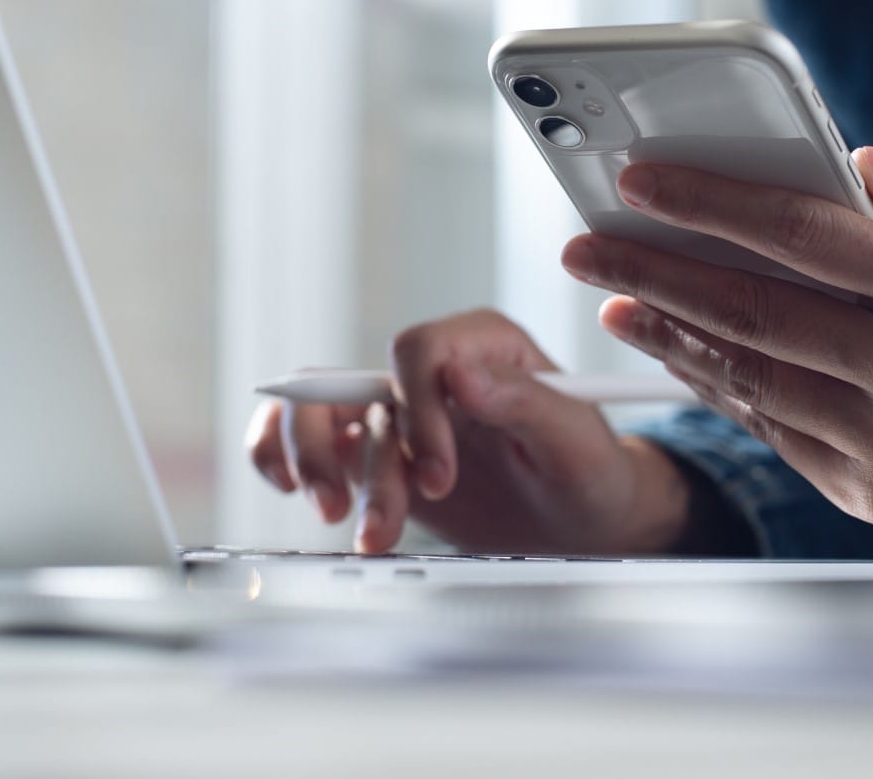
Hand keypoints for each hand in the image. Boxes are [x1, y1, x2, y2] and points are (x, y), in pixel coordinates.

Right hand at [245, 310, 692, 553]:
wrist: (583, 521)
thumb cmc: (588, 471)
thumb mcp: (574, 439)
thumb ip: (524, 401)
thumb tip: (461, 376)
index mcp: (484, 345)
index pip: (420, 351)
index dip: (417, 412)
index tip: (438, 476)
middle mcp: (434, 371)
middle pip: (350, 381)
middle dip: (342, 449)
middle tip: (362, 513)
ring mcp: (400, 412)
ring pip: (321, 416)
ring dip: (318, 469)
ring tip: (351, 527)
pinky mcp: (377, 453)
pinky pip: (310, 439)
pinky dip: (284, 461)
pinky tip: (297, 493)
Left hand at [559, 144, 872, 546]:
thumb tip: (864, 158)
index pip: (806, 236)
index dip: (713, 203)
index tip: (643, 181)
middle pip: (754, 311)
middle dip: (655, 272)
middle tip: (589, 246)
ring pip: (751, 377)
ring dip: (671, 335)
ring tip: (616, 299)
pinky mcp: (872, 491)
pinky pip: (773, 429)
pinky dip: (718, 386)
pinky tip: (679, 349)